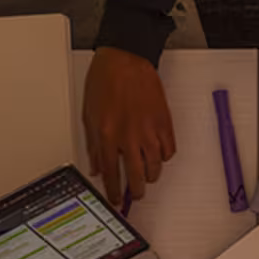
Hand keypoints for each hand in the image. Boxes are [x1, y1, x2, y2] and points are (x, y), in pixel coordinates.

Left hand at [83, 46, 175, 206]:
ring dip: (151, 177)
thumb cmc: (105, 81)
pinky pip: (168, 150)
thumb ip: (94, 144)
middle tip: (135, 195)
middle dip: (136, 192)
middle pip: (136, 177)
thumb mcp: (89, 114)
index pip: (111, 174)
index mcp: (108, 136)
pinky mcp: (164, 123)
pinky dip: (164, 157)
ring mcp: (149, 131)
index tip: (114, 199)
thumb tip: (96, 167)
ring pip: (155, 167)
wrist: (126, 59)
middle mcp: (129, 137)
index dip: (113, 191)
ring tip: (148, 177)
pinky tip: (158, 156)